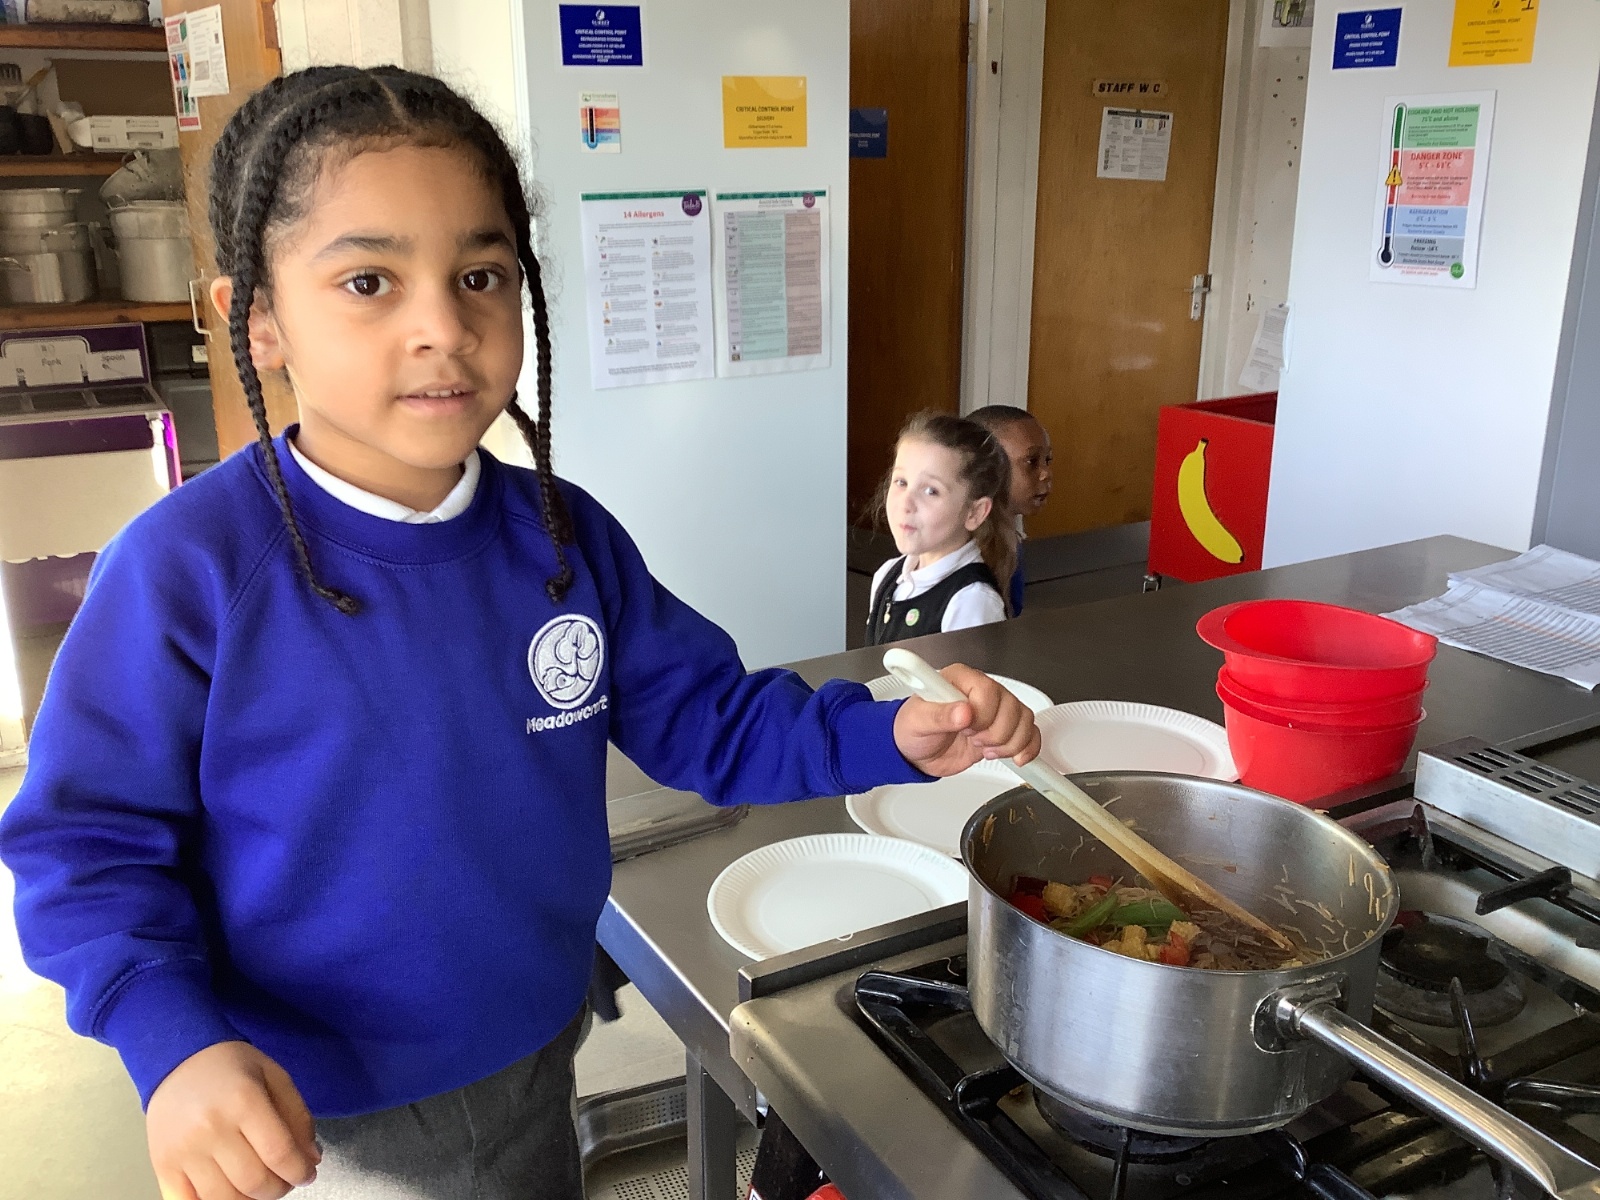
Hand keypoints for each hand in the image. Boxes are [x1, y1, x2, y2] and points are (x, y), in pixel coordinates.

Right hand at [147, 1041, 319, 1199]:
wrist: (177, 1058)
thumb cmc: (231, 1067)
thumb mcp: (275, 1076)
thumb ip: (298, 1117)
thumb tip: (311, 1159)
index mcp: (243, 1101)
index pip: (279, 1153)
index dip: (300, 1171)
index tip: (307, 1173)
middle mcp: (210, 1128)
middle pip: (254, 1181)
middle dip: (279, 1188)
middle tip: (285, 1179)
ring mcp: (183, 1150)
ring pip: (224, 1199)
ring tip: (259, 1184)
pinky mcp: (162, 1166)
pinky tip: (230, 1192)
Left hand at [893, 663, 1040, 776]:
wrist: (916, 750)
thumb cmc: (912, 729)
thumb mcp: (918, 721)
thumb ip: (940, 715)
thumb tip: (964, 711)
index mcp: (960, 679)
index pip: (988, 691)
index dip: (981, 715)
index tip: (964, 727)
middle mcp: (981, 691)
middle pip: (1011, 707)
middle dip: (993, 733)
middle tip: (971, 738)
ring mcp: (995, 709)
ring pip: (1024, 720)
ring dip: (1007, 743)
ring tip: (983, 748)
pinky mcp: (1003, 728)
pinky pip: (1030, 733)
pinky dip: (1027, 748)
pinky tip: (1014, 757)